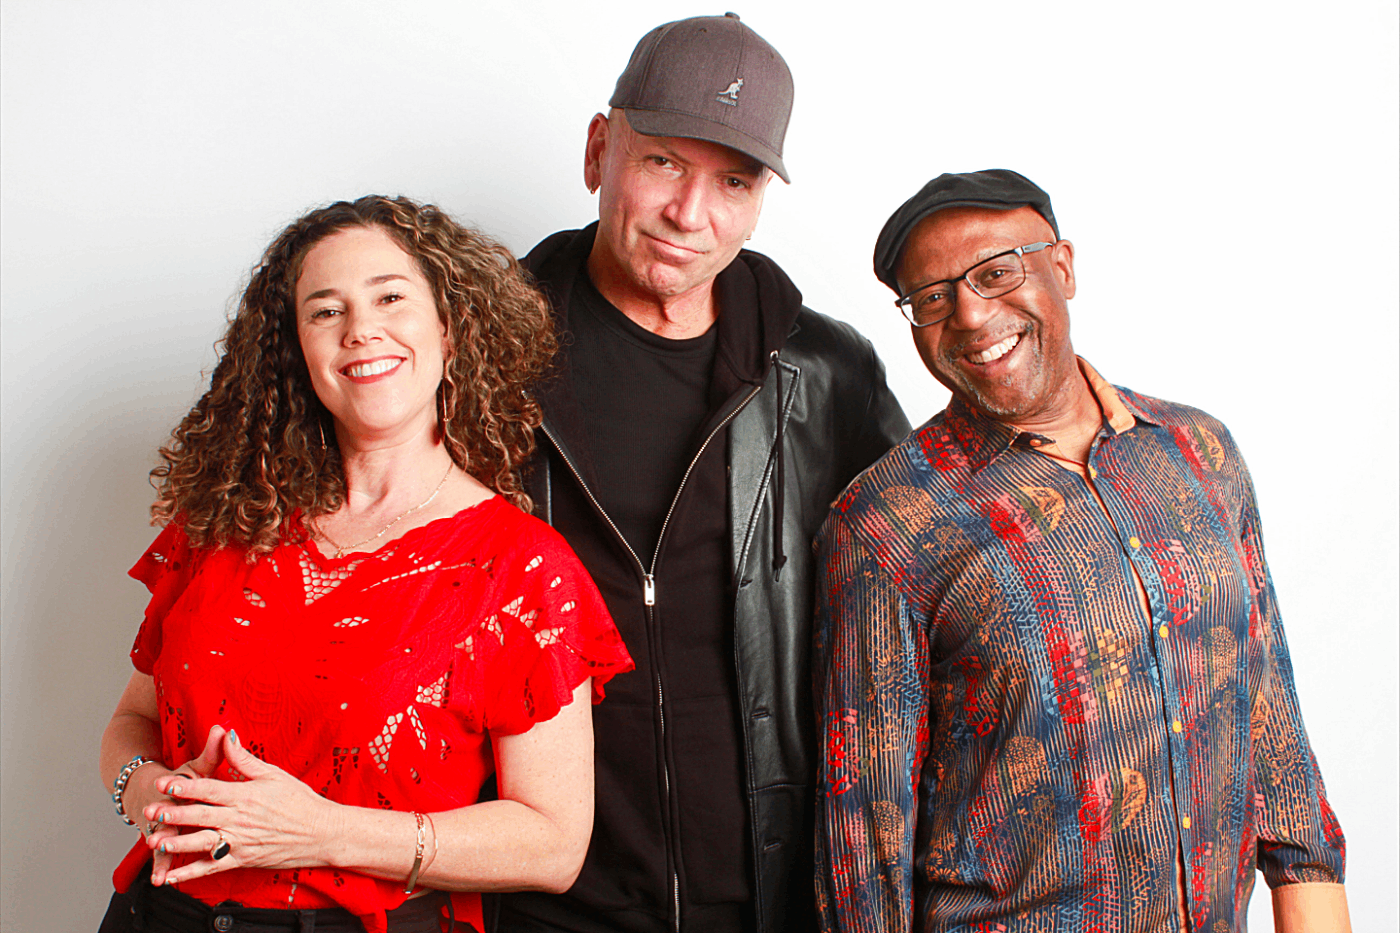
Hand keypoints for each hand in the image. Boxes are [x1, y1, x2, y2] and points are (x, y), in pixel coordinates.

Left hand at [145, 727, 339, 884]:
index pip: (208, 789)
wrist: (321, 831)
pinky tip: (173, 876)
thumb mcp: (273, 774)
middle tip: (149, 811)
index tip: (163, 783)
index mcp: (245, 795)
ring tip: (155, 841)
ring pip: (202, 843)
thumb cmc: (299, 800)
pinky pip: (213, 868)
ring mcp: (240, 841)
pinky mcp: (243, 859)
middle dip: (172, 814)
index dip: (184, 786)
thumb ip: (244, 758)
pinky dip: (192, 873)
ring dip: (177, 844)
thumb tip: (227, 735)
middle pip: (200, 816)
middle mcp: (240, 819)